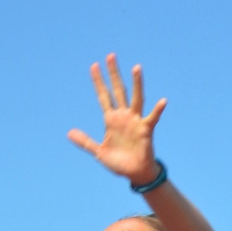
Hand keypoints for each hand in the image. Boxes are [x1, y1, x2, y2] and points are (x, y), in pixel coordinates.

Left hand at [67, 54, 165, 186]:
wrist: (134, 174)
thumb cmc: (119, 162)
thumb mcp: (98, 152)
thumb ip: (85, 141)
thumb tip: (69, 133)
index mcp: (111, 120)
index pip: (104, 96)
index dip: (98, 82)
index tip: (94, 66)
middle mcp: (124, 116)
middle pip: (118, 90)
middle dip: (113, 74)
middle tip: (110, 56)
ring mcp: (135, 121)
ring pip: (136, 98)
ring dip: (136, 83)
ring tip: (136, 67)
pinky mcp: (146, 130)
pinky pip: (153, 118)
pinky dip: (158, 110)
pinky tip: (163, 101)